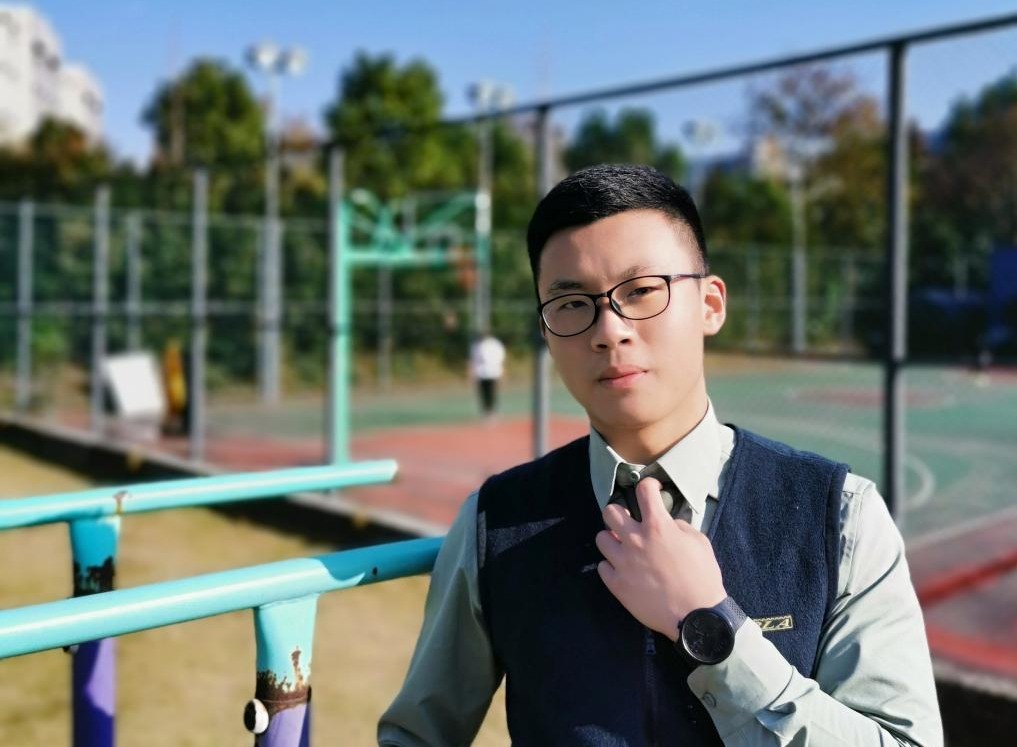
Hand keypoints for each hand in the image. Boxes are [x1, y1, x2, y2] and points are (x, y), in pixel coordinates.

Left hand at [595, 478, 726, 639]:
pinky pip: (602, 567)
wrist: (696, 616)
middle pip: (610, 512)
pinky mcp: (616, 584)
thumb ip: (680, 527)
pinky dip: (611, 567)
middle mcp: (635, 540)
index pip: (644, 490)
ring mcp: (623, 562)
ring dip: (612, 540)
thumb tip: (670, 523)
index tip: (651, 490)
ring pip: (601, 539)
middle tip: (629, 524)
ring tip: (623, 548)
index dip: (648, 485)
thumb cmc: (703, 577)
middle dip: (619, 513)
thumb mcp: (700, 543)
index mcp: (658, 527)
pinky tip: (623, 571)